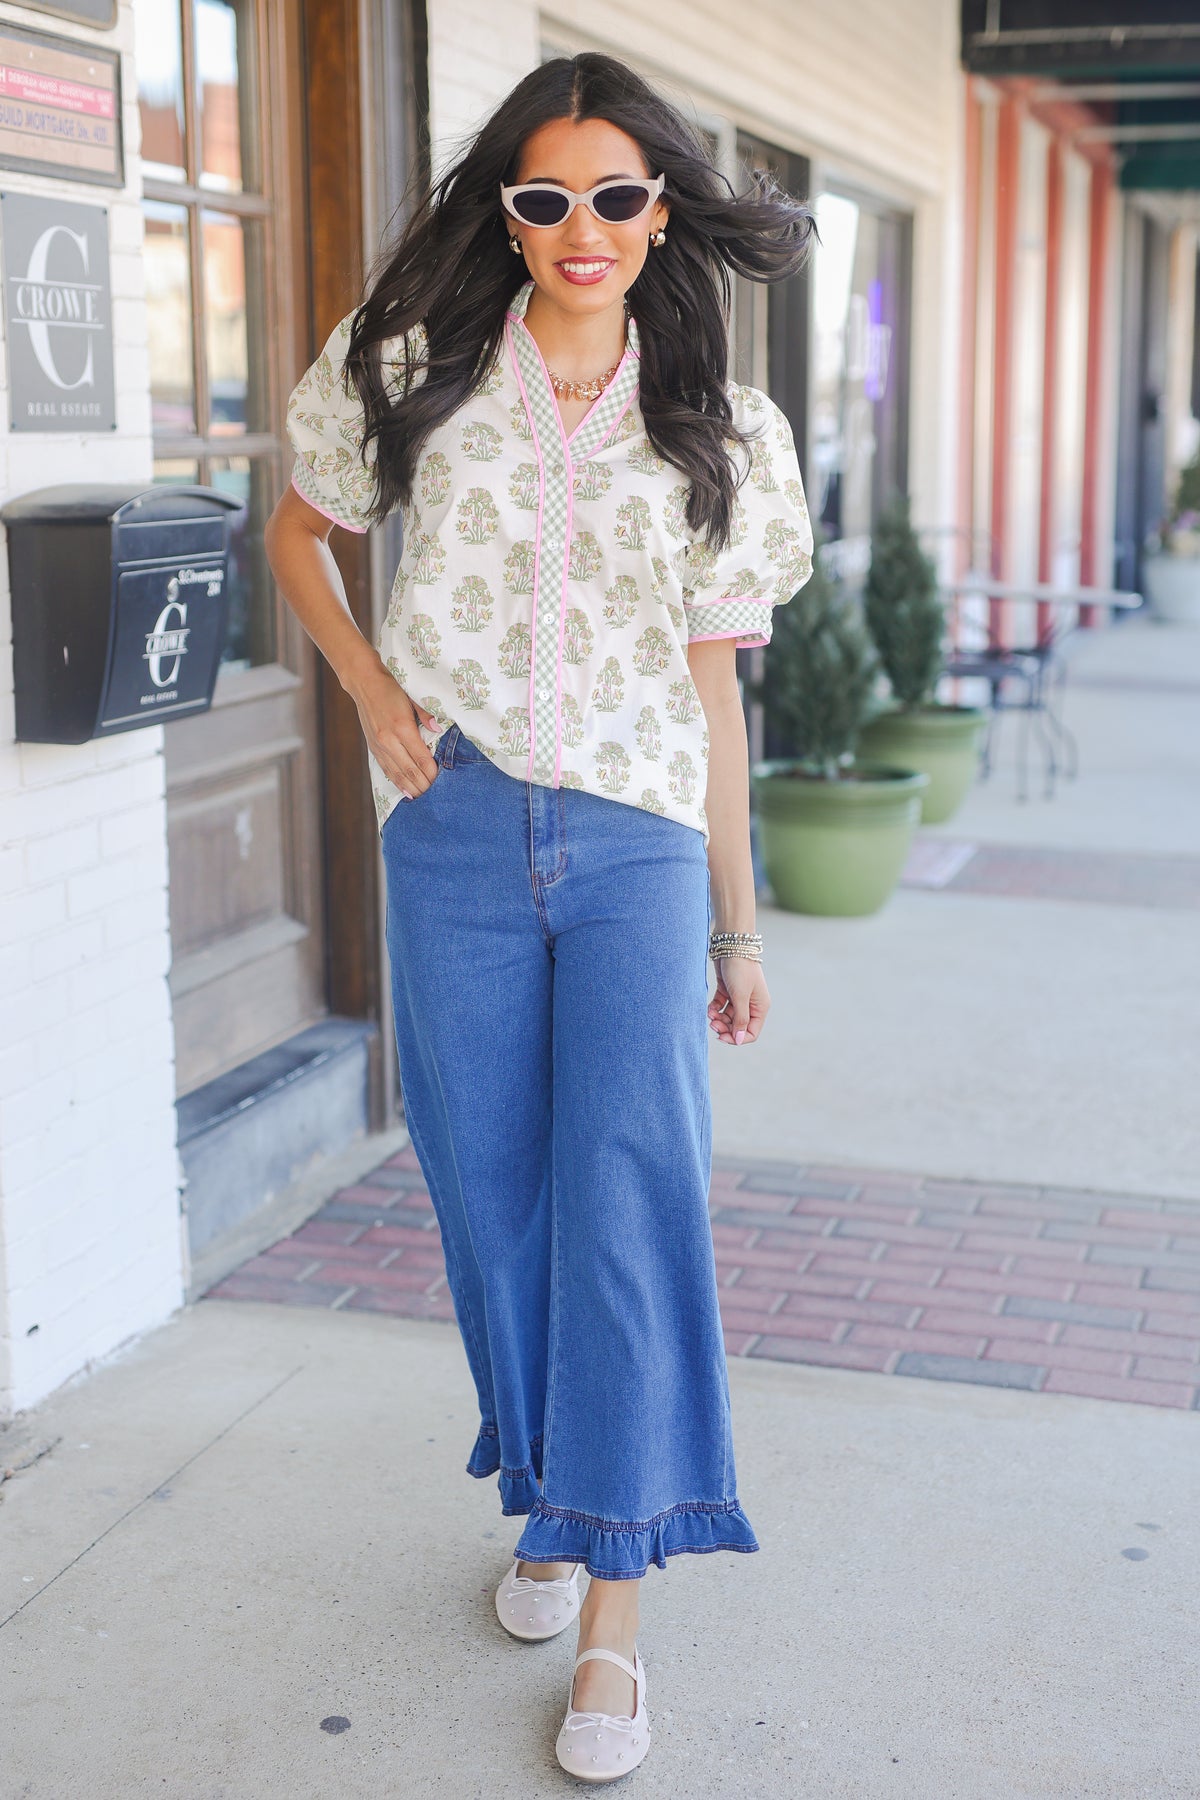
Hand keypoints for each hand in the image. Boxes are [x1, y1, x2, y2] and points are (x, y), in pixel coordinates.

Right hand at [352, 663, 440, 797]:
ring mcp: (379, 745)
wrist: (365, 684)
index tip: (441, 780)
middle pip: (409, 770)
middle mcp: (389, 740)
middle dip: (423, 784)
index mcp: (401, 727)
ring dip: (410, 787)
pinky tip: (405, 790)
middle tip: (435, 795)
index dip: (431, 772)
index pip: (420, 757)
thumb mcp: (413, 697)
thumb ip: (426, 713)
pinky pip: (387, 769)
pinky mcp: (373, 747)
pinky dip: (397, 782)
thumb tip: (438, 728)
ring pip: (397, 773)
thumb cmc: (392, 689)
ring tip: (422, 798)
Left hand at [708, 955, 769, 1045]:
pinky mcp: (727, 989)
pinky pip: (721, 1006)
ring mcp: (739, 996)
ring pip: (728, 1017)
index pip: (751, 1032)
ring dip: (718, 1018)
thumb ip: (740, 1019)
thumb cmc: (740, 969)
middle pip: (737, 1026)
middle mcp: (751, 1003)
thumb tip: (738, 1040)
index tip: (721, 1036)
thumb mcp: (740, 996)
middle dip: (725, 1028)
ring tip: (710, 1014)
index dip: (736, 1037)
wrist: (731, 944)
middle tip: (712, 1025)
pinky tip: (709, 1008)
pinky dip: (715, 1009)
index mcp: (760, 1007)